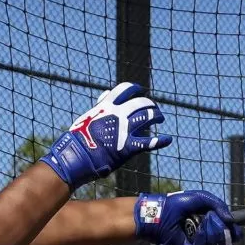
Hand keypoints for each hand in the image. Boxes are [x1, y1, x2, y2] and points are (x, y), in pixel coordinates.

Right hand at [41, 82, 168, 187]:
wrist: (76, 155)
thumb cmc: (79, 137)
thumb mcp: (87, 116)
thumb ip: (100, 105)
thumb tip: (105, 95)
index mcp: (107, 106)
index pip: (126, 89)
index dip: (135, 89)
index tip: (140, 90)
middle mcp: (119, 114)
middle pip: (142, 103)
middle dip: (150, 104)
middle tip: (154, 109)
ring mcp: (125, 130)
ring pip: (148, 117)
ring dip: (157, 116)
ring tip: (160, 119)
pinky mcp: (128, 147)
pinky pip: (148, 142)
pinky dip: (160, 141)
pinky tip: (168, 140)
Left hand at [136, 190, 231, 244]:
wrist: (160, 213)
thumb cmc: (177, 204)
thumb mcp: (202, 198)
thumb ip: (219, 205)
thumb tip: (231, 221)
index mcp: (210, 224)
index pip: (229, 233)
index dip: (235, 233)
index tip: (237, 231)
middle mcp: (206, 236)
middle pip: (225, 241)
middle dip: (222, 229)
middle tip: (211, 219)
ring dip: (211, 233)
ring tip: (202, 222)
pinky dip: (202, 239)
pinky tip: (197, 231)